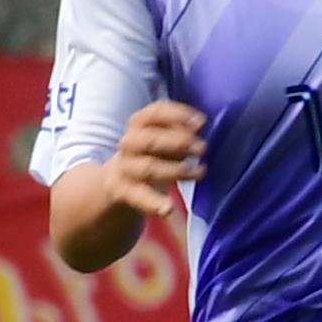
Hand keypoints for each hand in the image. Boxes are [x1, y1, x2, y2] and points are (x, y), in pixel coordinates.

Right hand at [105, 101, 207, 222]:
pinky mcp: (122, 190)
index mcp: (138, 123)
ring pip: (148, 168)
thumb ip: (181, 131)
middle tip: (202, 148)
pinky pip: (138, 196)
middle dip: (178, 143)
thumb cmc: (152, 154)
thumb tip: (199, 123)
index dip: (178, 115)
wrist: (119, 180)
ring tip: (200, 172)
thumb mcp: (165, 138)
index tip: (201, 121)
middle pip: (151, 140)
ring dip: (176, 171)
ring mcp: (125, 167)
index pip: (155, 113)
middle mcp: (129, 142)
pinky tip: (168, 209)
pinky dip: (153, 203)